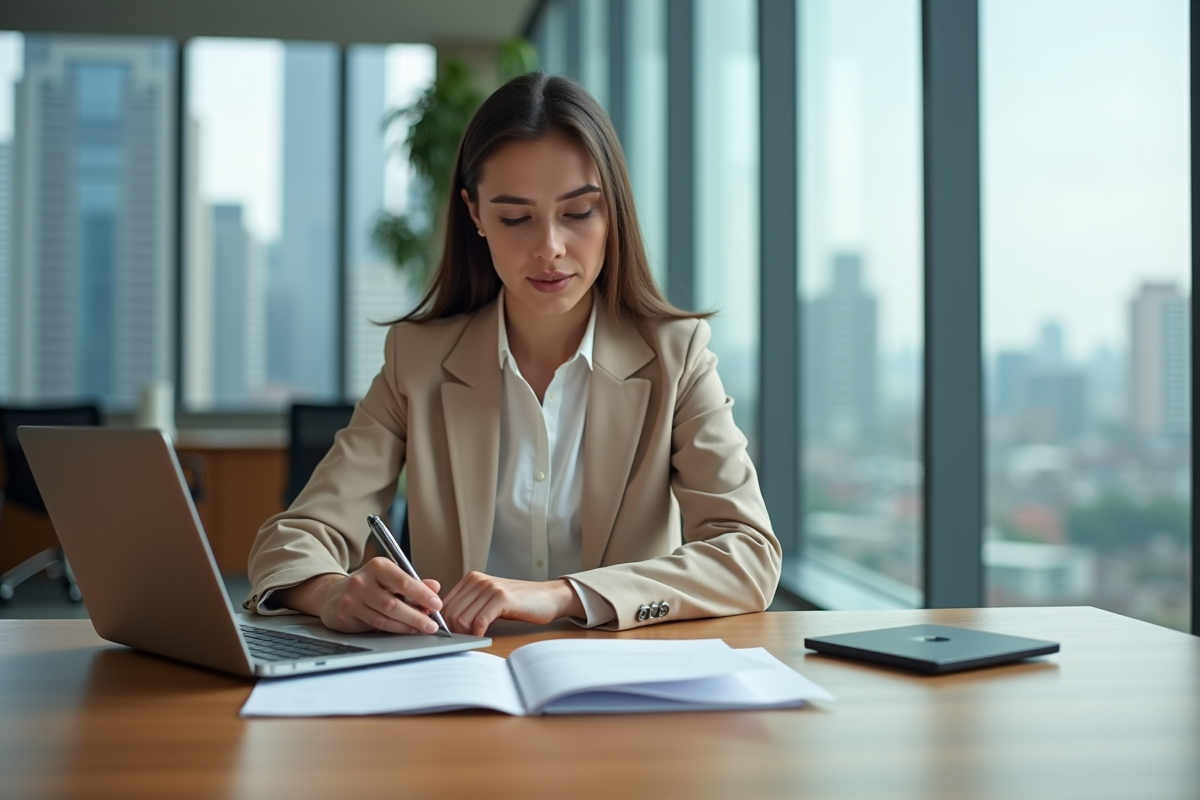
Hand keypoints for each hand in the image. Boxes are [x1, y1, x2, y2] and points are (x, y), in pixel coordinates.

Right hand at [276, 559, 443, 634]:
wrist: (333, 594)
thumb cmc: (369, 586)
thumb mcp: (391, 578)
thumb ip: (413, 583)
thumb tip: (434, 587)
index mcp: (378, 566)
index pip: (403, 581)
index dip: (422, 594)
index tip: (437, 604)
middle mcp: (362, 580)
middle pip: (394, 603)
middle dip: (417, 615)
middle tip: (432, 624)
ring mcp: (351, 599)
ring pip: (384, 617)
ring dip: (407, 625)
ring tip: (422, 628)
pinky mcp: (344, 615)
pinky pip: (373, 626)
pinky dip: (393, 629)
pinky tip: (405, 630)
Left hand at [442, 573, 584, 635]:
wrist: (548, 597)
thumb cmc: (519, 602)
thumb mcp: (489, 600)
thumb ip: (470, 606)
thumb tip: (446, 626)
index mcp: (472, 579)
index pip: (445, 605)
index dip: (445, 624)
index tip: (453, 635)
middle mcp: (478, 580)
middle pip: (450, 613)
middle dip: (454, 631)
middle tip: (464, 641)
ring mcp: (490, 588)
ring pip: (462, 618)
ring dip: (466, 634)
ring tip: (475, 639)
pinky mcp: (501, 598)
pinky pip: (479, 621)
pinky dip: (478, 634)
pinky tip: (483, 637)